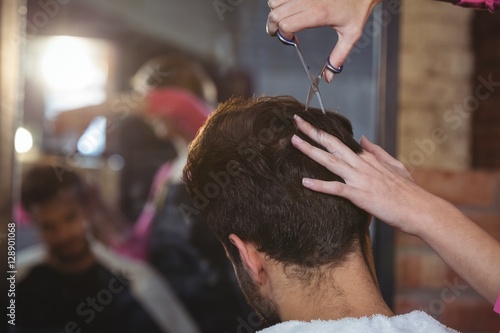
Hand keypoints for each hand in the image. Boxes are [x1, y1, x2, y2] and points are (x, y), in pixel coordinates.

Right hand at [266, 0, 380, 81]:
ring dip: (275, 14)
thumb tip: (328, 77)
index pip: (286, 25)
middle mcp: (308, 0)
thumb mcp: (351, 35)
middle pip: (276, 15)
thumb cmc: (357, 9)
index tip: (292, 41)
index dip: (284, 36)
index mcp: (318, 14)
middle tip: (280, 34)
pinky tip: (289, 9)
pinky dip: (280, 3)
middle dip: (273, 28)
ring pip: (274, 3)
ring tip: (284, 21)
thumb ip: (338, 57)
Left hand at [290, 115, 447, 235]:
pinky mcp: (360, 196)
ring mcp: (360, 179)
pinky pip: (336, 189)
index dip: (323, 132)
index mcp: (368, 159)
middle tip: (296, 121)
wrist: (421, 209)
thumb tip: (361, 138)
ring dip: (310, 151)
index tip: (309, 124)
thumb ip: (377, 151)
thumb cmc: (409, 192)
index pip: (340, 141)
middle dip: (312, 132)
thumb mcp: (395, 165)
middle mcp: (361, 165)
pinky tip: (305, 182)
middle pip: (332, 144)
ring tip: (294, 141)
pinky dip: (320, 185)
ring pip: (330, 161)